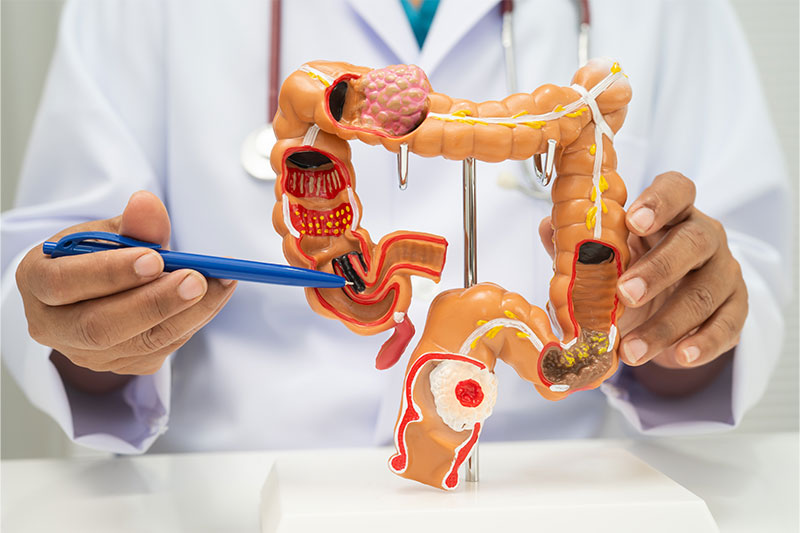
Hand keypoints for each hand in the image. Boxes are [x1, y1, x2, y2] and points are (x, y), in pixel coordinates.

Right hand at [16, 191, 236, 383]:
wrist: (99, 288)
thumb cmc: (98, 255)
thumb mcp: (108, 231)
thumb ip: (131, 223)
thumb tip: (148, 204)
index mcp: (37, 282)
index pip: (64, 284)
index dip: (110, 273)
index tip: (154, 259)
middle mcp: (54, 326)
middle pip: (101, 326)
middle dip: (155, 302)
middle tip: (196, 279)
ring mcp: (88, 354)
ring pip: (141, 343)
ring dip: (188, 313)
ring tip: (219, 283)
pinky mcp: (124, 365)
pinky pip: (162, 349)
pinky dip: (194, 320)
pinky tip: (214, 297)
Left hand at [538, 172, 745, 394]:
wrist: (672, 306)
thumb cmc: (634, 269)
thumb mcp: (610, 255)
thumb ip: (581, 244)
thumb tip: (546, 228)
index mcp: (672, 212)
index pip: (677, 190)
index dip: (658, 201)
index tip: (633, 220)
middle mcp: (705, 235)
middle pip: (693, 241)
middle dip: (658, 269)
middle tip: (625, 295)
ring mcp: (725, 270)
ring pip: (705, 292)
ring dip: (666, 324)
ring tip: (632, 351)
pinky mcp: (738, 307)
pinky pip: (728, 325)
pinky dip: (703, 344)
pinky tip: (679, 357)